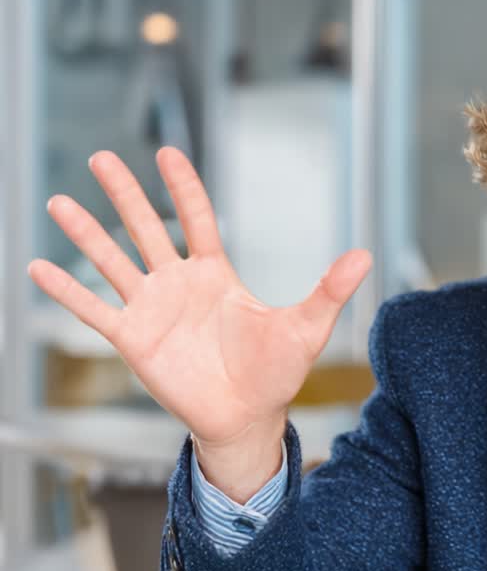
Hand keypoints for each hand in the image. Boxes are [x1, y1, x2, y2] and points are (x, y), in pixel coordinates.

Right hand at [28, 148, 370, 499]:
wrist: (248, 419)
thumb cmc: (277, 374)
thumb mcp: (307, 327)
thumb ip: (329, 290)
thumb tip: (366, 255)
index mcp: (217, 275)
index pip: (196, 219)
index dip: (183, 186)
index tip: (167, 152)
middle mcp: (179, 285)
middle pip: (146, 228)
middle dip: (125, 194)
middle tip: (102, 157)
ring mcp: (152, 310)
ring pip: (112, 262)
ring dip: (86, 234)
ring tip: (58, 202)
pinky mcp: (133, 340)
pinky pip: (93, 310)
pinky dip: (65, 291)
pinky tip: (36, 268)